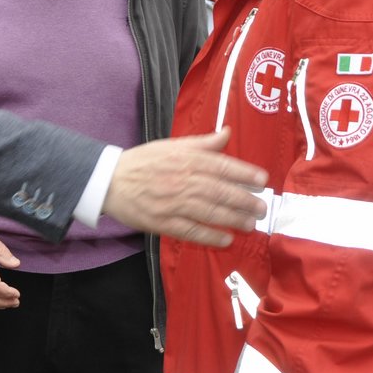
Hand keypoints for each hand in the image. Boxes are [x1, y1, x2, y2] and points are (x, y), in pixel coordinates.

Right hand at [103, 130, 265, 247]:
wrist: (110, 181)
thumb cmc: (143, 162)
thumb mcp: (172, 145)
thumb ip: (202, 143)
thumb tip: (227, 133)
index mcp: (186, 159)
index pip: (222, 165)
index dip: (244, 173)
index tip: (262, 180)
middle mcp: (183, 180)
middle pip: (221, 191)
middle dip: (245, 200)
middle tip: (262, 207)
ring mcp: (174, 203)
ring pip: (210, 212)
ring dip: (233, 219)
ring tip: (251, 224)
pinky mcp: (164, 222)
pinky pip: (191, 231)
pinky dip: (210, 236)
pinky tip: (225, 239)